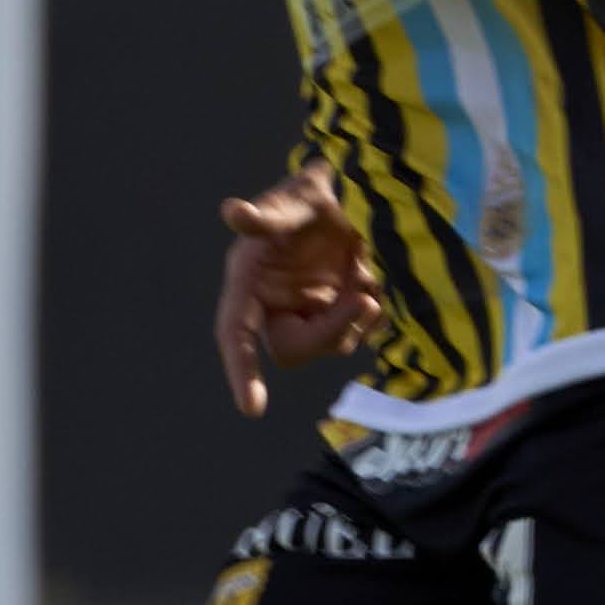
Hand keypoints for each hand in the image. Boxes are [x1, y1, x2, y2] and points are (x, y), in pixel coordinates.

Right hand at [213, 165, 383, 416]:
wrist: (352, 196)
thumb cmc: (310, 196)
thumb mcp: (292, 201)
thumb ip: (266, 215)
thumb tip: (234, 212)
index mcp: (248, 284)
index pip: (236, 335)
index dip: (242, 371)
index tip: (253, 408)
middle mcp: (273, 305)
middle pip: (294, 348)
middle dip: (332, 329)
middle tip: (363, 296)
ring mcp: (306, 314)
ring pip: (332, 345)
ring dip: (358, 316)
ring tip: (365, 273)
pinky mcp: (337, 316)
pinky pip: (356, 336)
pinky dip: (371, 315)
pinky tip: (369, 281)